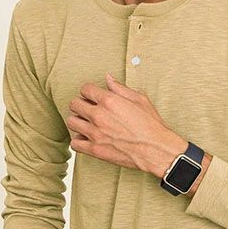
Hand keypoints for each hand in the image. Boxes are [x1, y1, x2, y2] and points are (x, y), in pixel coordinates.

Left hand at [66, 72, 186, 177]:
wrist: (155, 149)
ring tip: (87, 124)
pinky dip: (79, 140)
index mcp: (109, 101)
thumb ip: (120, 88)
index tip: (92, 96)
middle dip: (81, 105)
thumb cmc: (151, 125)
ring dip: (78, 121)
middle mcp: (99, 115)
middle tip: (89, 109)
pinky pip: (75, 143)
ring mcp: (95, 133)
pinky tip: (87, 138)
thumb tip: (108, 79)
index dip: (89, 92)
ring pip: (72, 122)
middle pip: (74, 104)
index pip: (85, 89)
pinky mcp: (95, 149)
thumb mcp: (140, 100)